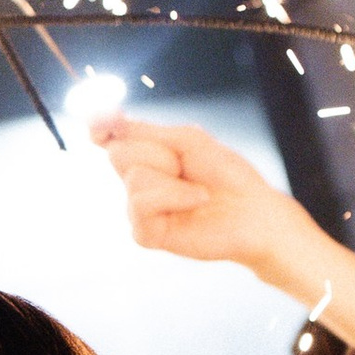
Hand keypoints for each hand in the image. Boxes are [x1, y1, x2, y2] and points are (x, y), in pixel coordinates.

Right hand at [93, 116, 313, 284]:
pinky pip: (142, 204)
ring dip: (173, 179)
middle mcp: (137, 181)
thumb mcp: (188, 140)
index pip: (109, 136)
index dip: (100, 126)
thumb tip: (102, 121)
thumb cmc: (226, 174)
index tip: (104, 122)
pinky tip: (197, 201)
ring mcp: (139, 209)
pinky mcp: (145, 233)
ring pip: (134, 178)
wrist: (254, 210)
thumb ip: (144, 131)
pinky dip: (175, 197)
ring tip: (197, 190)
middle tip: (186, 166)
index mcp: (145, 154)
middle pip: (118, 153)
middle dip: (158, 153)